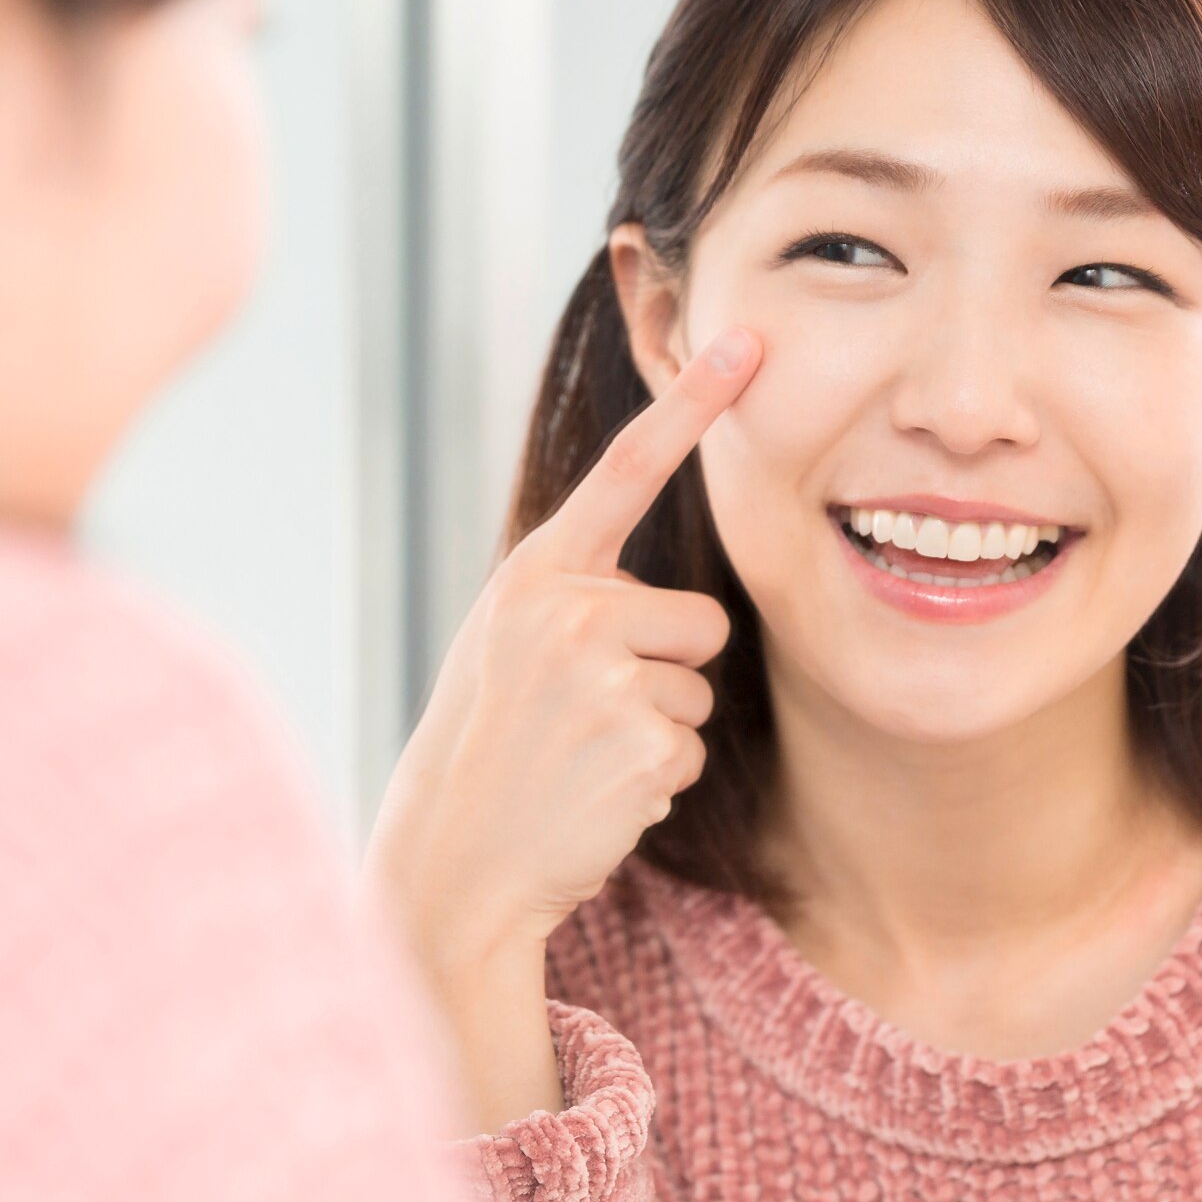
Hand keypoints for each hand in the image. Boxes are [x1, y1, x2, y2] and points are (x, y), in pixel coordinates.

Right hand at [367, 327, 760, 1130]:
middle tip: (585, 715)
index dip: (692, 405)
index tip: (748, 341)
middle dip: (667, 669)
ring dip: (657, 730)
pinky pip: (692, 749)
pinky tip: (593, 794)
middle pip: (700, 618)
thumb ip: (576, 597)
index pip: (626, 471)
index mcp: (535, 575)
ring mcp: (601, 675)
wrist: (454, 860)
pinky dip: (655, 781)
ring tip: (579, 757)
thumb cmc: (492, 748)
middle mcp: (565, 610)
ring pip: (698, 688)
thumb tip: (671, 591)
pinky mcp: (636, 740)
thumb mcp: (510, 644)